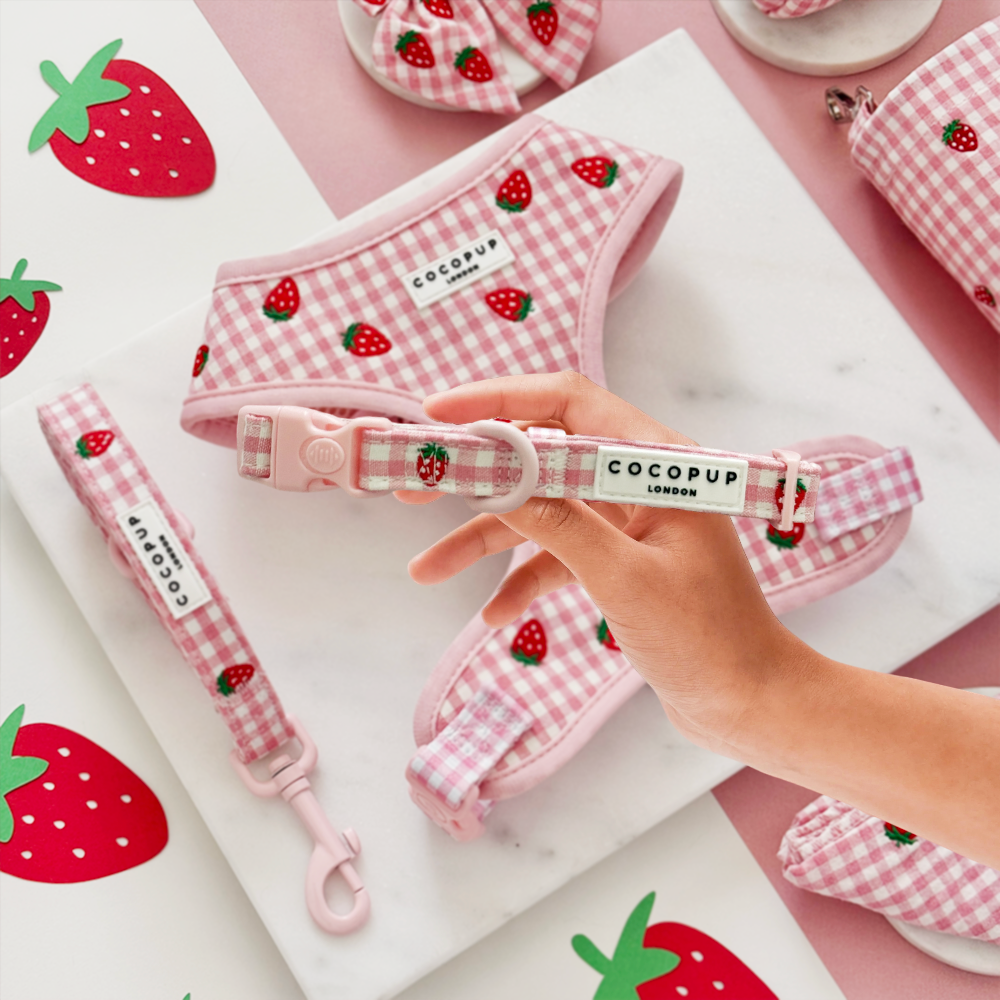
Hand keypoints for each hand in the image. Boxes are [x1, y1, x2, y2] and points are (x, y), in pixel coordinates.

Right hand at [396, 371, 812, 757]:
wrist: (750, 703)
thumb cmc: (708, 641)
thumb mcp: (624, 580)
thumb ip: (560, 524)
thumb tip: (496, 477)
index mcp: (657, 465)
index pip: (569, 403)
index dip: (500, 400)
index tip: (439, 415)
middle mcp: (641, 481)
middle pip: (544, 455)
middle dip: (478, 471)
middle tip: (414, 485)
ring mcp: (628, 521)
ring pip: (542, 511)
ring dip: (486, 537)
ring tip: (425, 569)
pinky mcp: (619, 559)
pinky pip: (558, 555)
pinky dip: (523, 578)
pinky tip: (496, 615)